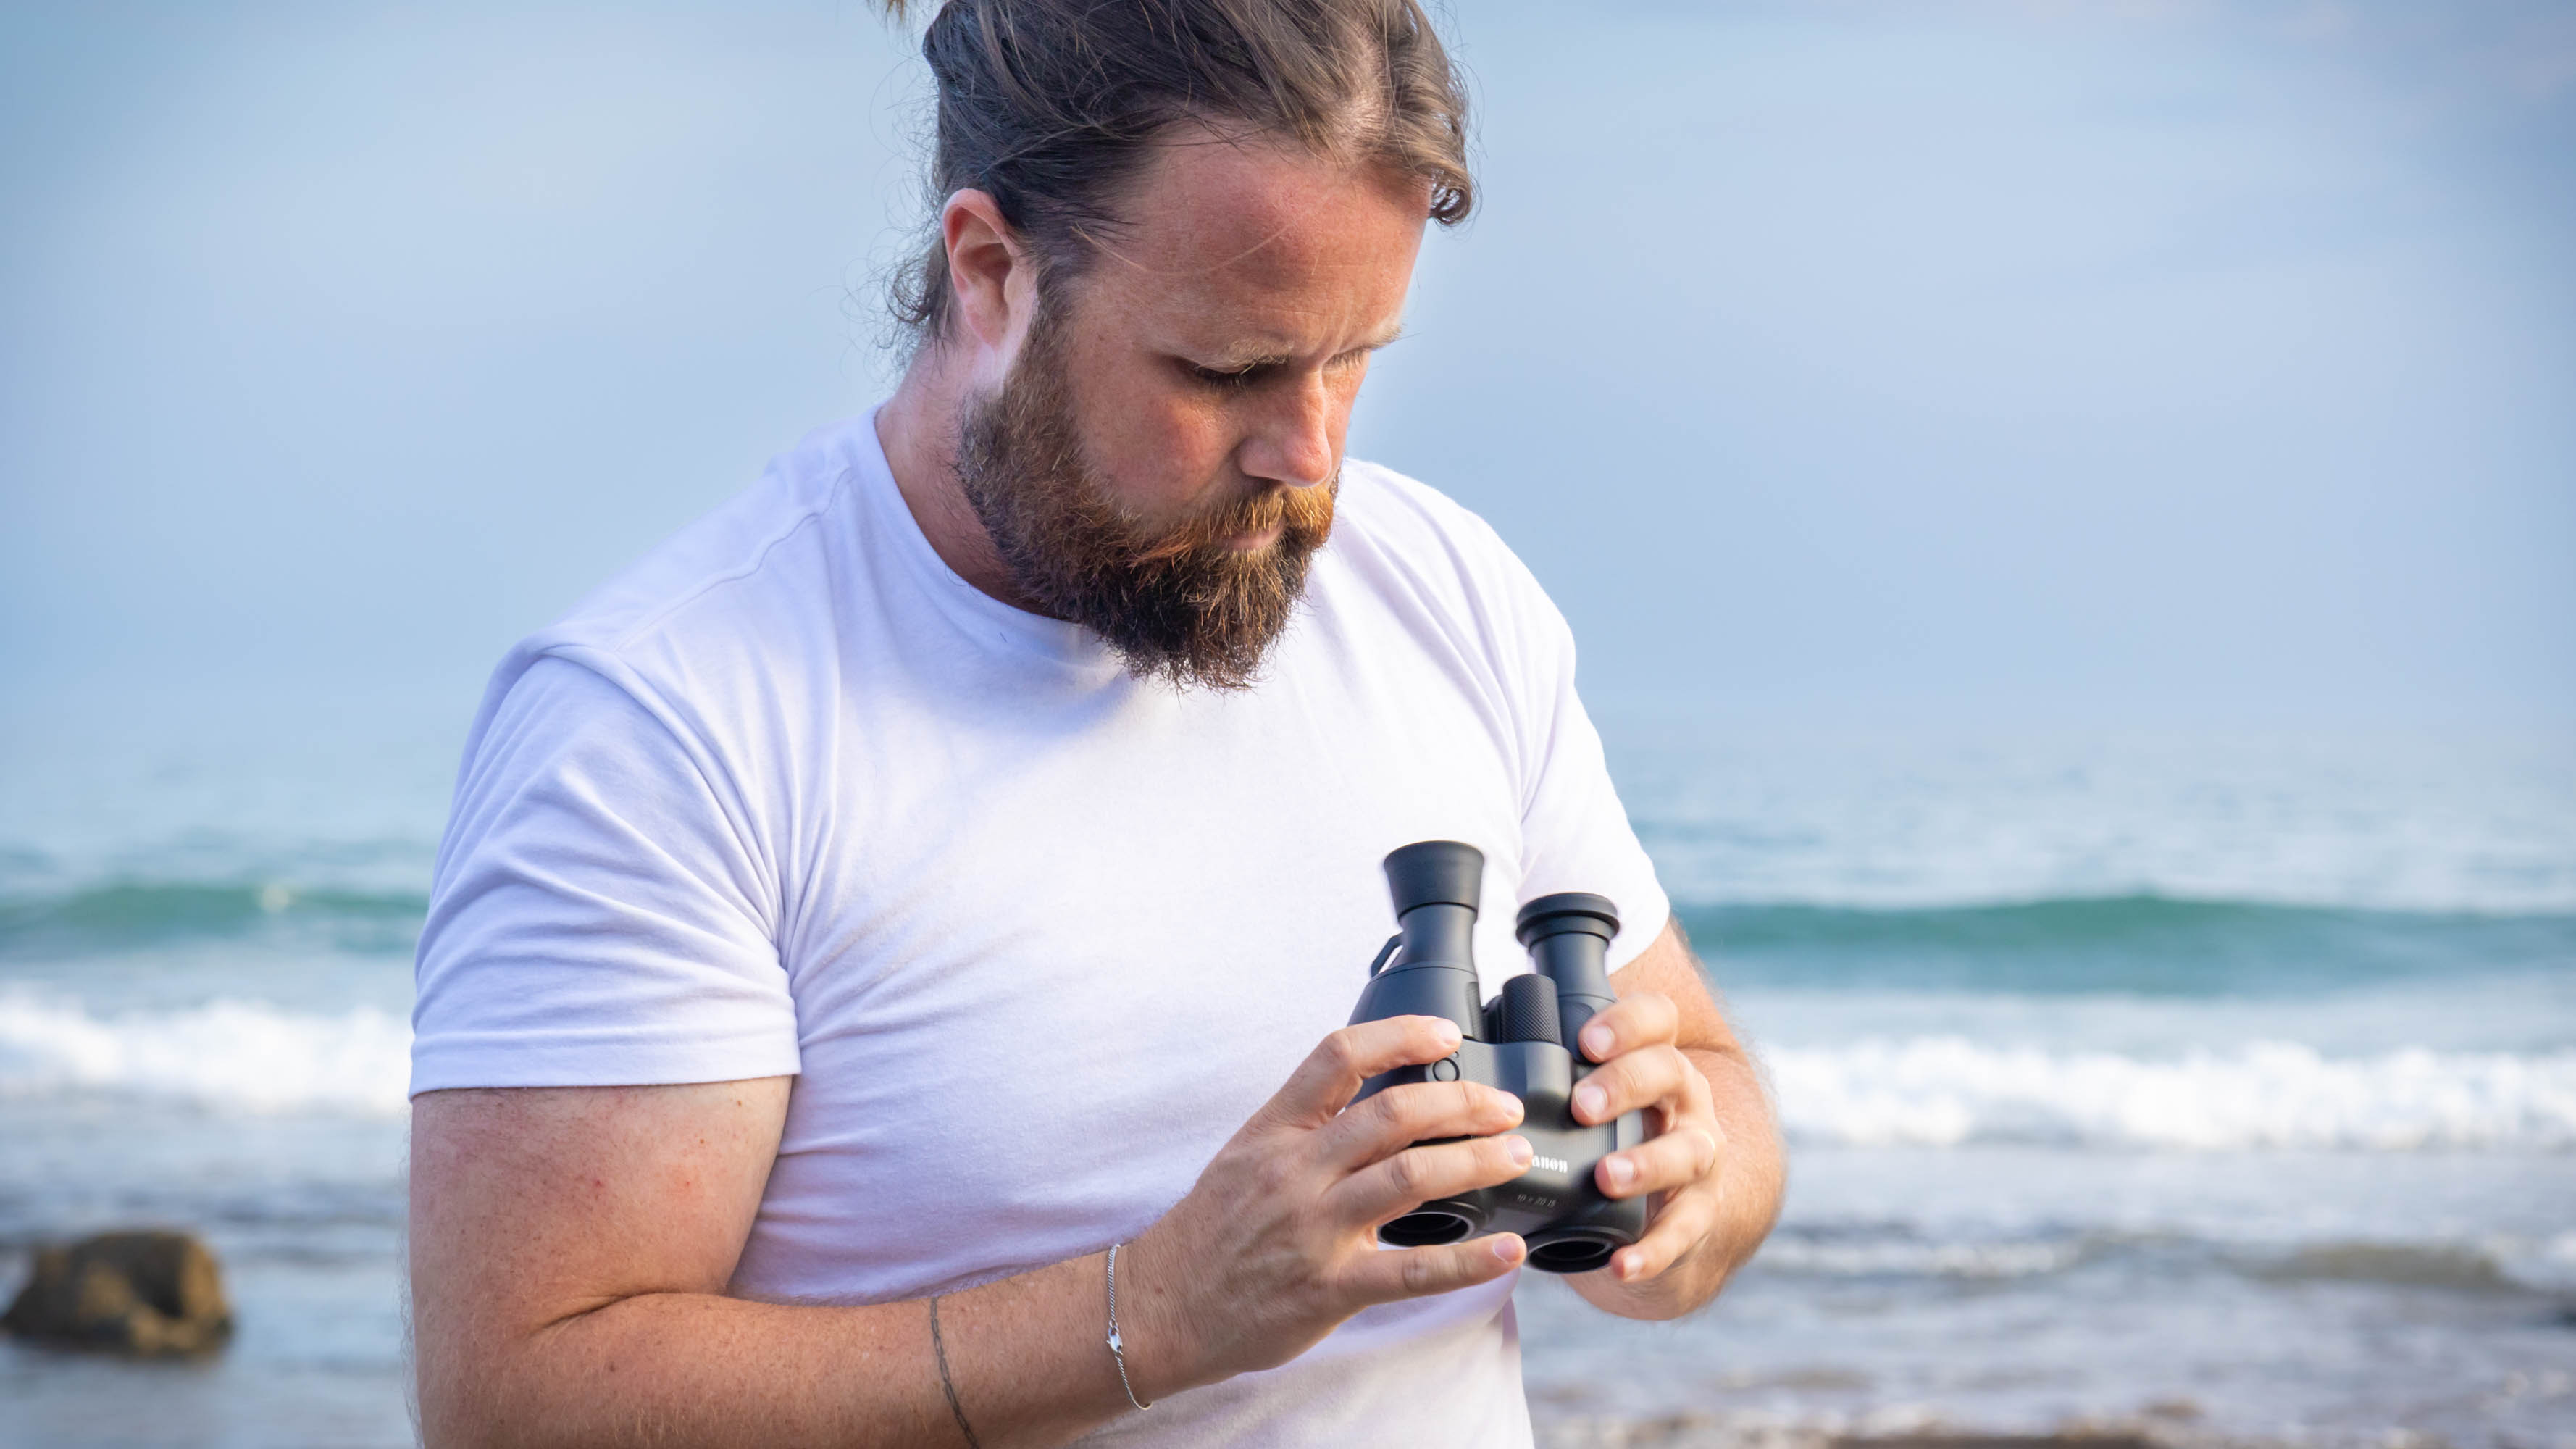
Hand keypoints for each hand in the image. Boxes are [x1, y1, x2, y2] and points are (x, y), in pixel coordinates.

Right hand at [1120, 1016, 1533, 1395]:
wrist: (1163, 1306)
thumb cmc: (1213, 1229)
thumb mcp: (1247, 1154)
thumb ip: (1307, 1124)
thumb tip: (1379, 1090)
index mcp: (1275, 1129)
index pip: (1338, 1056)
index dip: (1399, 1035)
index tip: (1447, 1033)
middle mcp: (1295, 1171)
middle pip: (1392, 1115)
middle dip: (1463, 1103)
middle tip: (1506, 1107)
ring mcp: (1313, 1230)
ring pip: (1409, 1179)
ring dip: (1476, 1162)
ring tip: (1516, 1156)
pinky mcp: (1329, 1289)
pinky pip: (1412, 1272)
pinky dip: (1469, 1261)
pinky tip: (1508, 1251)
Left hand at [1567, 991, 1726, 1285]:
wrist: (1663, 1213)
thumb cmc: (1607, 1140)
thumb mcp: (1592, 1099)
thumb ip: (1547, 1075)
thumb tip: (1459, 1055)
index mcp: (1652, 1060)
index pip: (1656, 1017)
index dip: (1627, 1021)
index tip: (1584, 1039)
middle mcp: (1684, 1101)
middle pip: (1670, 1072)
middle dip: (1626, 1084)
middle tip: (1581, 1105)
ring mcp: (1699, 1156)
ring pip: (1687, 1150)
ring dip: (1646, 1163)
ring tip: (1606, 1177)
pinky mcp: (1700, 1213)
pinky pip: (1684, 1231)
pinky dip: (1654, 1250)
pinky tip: (1622, 1263)